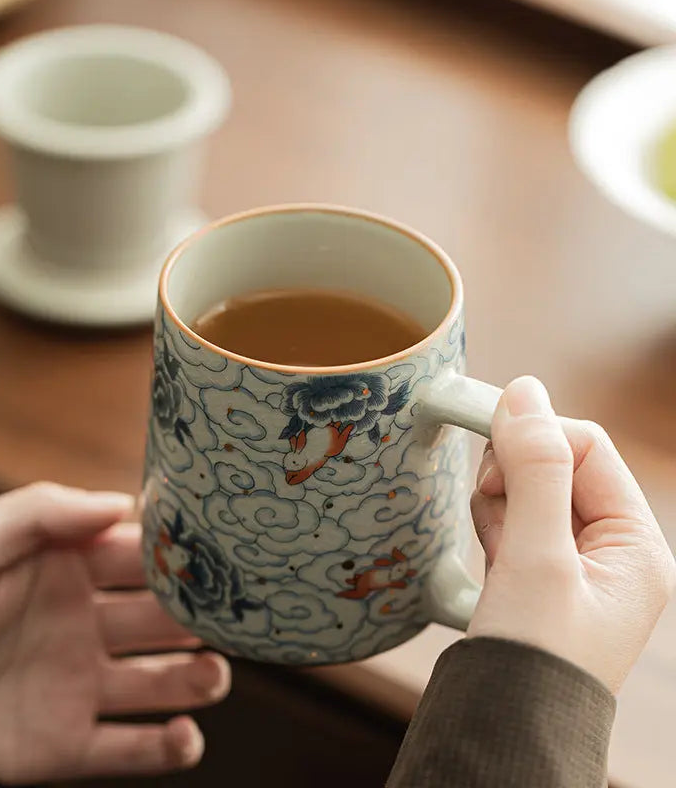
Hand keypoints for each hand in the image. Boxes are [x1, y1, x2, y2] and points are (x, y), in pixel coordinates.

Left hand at [0, 483, 230, 783]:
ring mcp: (79, 685)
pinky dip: (166, 750)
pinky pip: (128, 750)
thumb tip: (123, 503)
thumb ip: (45, 510)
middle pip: (161, 620)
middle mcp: (84, 626)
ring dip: (196, 680)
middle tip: (232, 617)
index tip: (220, 552)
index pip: (139, 559)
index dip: (179, 556)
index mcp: (68, 573)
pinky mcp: (66, 743)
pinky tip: (185, 737)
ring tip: (214, 676)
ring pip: (159, 683)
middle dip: (199, 618)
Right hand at [468, 376, 675, 692]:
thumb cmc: (533, 655)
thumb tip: (525, 391)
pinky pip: (514, 521)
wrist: (503, 729)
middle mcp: (611, 550)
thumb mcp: (537, 556)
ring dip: (500, 503)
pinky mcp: (540, 574)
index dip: (536, 437)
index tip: (485, 440)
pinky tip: (491, 557)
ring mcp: (573, 563)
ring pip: (529, 490)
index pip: (587, 448)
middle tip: (493, 505)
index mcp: (635, 545)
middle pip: (557, 465)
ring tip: (497, 549)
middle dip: (515, 475)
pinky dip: (494, 526)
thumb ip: (535, 469)